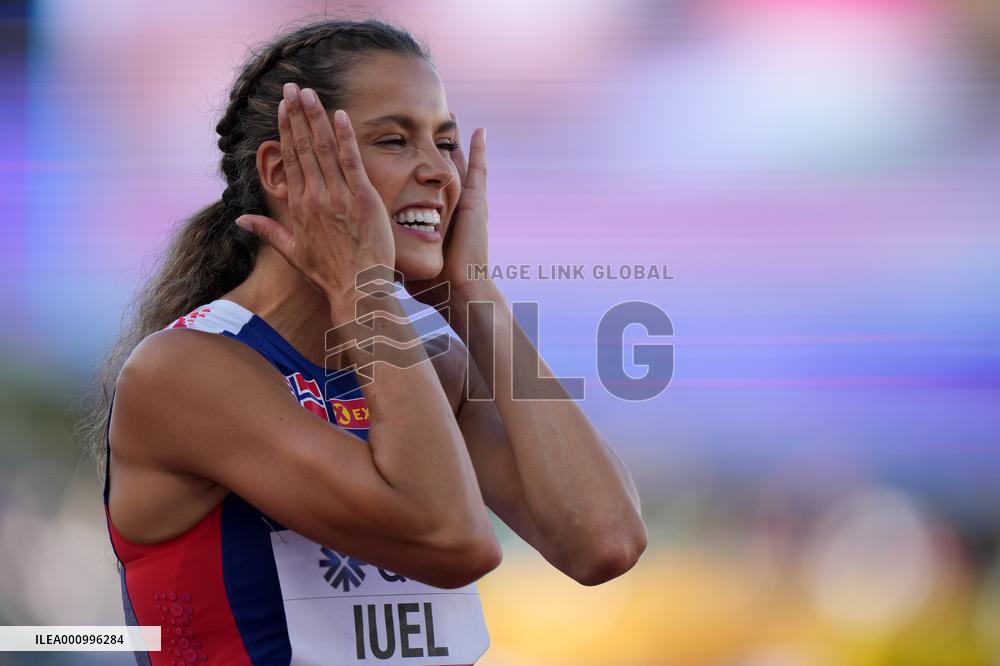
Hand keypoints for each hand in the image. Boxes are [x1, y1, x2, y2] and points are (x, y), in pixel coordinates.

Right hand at [235, 82, 395, 301]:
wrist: (357, 288)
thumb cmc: (328, 274)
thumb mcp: (292, 251)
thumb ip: (267, 231)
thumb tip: (240, 219)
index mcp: (298, 206)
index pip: (290, 159)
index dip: (286, 130)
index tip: (283, 108)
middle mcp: (314, 196)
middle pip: (303, 147)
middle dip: (297, 114)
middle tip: (291, 87)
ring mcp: (338, 196)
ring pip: (324, 149)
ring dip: (315, 118)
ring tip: (308, 93)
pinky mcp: (362, 199)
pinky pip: (351, 162)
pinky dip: (345, 137)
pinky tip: (339, 115)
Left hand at [406, 113, 489, 303]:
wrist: (457, 291)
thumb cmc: (432, 285)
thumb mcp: (404, 261)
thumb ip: (388, 254)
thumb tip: (362, 256)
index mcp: (436, 220)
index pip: (421, 188)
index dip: (413, 170)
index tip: (398, 151)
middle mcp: (451, 208)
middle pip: (439, 170)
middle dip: (433, 149)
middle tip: (425, 124)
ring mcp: (466, 203)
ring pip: (457, 164)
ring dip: (453, 142)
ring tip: (451, 117)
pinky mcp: (476, 203)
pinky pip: (478, 170)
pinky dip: (479, 150)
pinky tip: (479, 130)